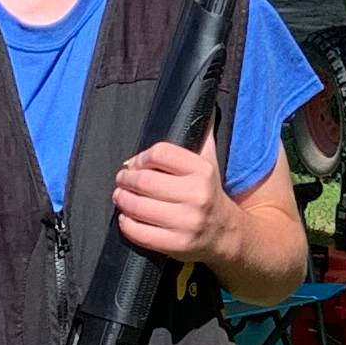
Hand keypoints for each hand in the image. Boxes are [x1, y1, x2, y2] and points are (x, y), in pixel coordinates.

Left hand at [112, 134, 236, 272]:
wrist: (225, 234)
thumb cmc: (208, 192)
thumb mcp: (210, 161)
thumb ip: (202, 134)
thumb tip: (200, 100)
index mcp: (203, 170)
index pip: (160, 153)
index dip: (141, 157)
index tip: (135, 163)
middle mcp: (197, 195)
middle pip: (144, 181)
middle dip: (126, 179)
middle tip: (121, 180)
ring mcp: (186, 222)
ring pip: (139, 207)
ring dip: (122, 200)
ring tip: (120, 197)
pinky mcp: (177, 244)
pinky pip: (140, 233)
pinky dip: (126, 224)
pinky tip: (126, 218)